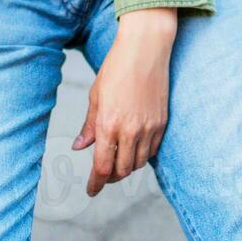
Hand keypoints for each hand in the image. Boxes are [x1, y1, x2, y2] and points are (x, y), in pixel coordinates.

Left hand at [72, 7, 176, 195]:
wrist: (145, 50)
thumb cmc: (116, 68)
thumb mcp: (96, 96)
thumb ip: (89, 125)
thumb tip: (79, 147)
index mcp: (108, 124)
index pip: (102, 166)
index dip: (96, 183)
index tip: (91, 190)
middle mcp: (130, 131)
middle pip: (122, 170)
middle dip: (110, 177)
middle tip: (102, 175)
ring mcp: (149, 128)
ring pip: (138, 163)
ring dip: (126, 167)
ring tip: (117, 161)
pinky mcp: (162, 123)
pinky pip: (152, 151)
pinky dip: (141, 155)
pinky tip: (133, 149)